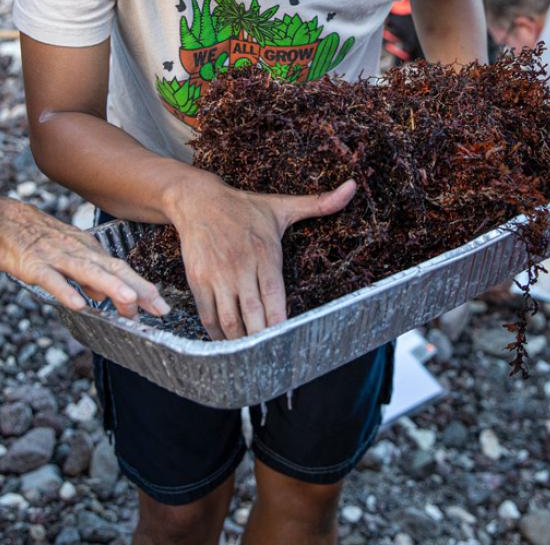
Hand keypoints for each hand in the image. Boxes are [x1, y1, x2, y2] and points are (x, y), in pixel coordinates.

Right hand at [0, 195, 169, 317]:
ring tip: (131, 302)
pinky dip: (66, 291)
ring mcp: (56, 257)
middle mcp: (77, 252)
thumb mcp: (66, 254)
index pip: (121, 269)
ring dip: (111, 287)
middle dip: (138, 290)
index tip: (161, 305)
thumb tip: (105, 297)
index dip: (142, 287)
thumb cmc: (34, 238)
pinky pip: (52, 279)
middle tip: (160, 308)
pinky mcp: (33, 264)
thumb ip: (86, 276)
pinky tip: (79, 304)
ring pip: (88, 272)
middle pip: (113, 270)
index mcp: (87, 250)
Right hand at [169, 177, 356, 339]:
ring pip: (229, 319)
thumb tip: (352, 188)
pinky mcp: (198, 280)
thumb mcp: (282, 206)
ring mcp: (217, 275)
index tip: (287, 340)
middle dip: (261, 340)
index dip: (279, 321)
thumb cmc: (244, 207)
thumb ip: (318, 203)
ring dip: (239, 342)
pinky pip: (207, 315)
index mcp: (265, 253)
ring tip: (251, 357)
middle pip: (252, 314)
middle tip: (272, 360)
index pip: (274, 296)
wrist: (198, 201)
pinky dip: (217, 333)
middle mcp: (241, 267)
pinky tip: (228, 342)